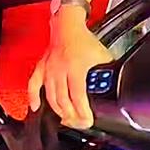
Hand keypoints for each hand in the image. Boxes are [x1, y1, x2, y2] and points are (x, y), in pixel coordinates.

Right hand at [28, 11, 113, 128]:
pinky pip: (33, 85)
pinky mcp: (41, 68)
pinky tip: (36, 108)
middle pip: (63, 101)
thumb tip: (115, 81)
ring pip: (50, 97)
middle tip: (78, 123)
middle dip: (71, 116)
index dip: (82, 112)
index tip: (87, 121)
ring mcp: (49, 70)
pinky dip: (33, 98)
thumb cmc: (83, 39)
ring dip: (57, 111)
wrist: (67, 25)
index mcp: (76, 68)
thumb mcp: (101, 55)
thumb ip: (106, 70)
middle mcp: (60, 71)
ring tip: (66, 118)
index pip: (78, 97)